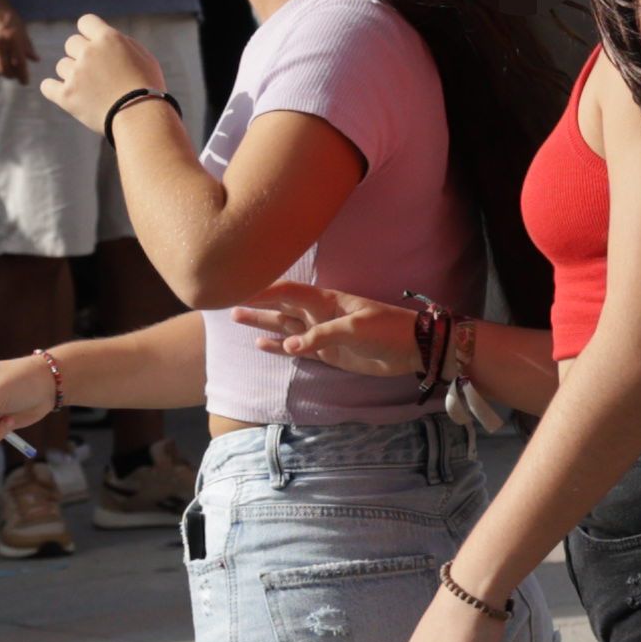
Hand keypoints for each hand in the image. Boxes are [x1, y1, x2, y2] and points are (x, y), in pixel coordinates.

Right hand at [0, 0, 38, 86]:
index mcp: (12, 37)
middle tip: (15, 76)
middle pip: (4, 70)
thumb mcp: (20, 25)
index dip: (23, 76)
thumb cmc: (3, 11)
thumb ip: (27, 44)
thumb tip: (35, 60)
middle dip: (11, 76)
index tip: (25, 81)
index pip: (20, 63)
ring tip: (4, 71)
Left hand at [43, 14, 161, 132]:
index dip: (89, 33)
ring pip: (62, 65)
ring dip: (73, 74)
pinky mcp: (65, 95)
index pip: (86, 21)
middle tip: (96, 71)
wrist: (142, 118)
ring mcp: (76, 74)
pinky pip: (47, 86)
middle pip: (71, 43)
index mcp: (109, 39)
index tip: (95, 45)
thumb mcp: (144, 57)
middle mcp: (89, 52)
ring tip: (91, 89)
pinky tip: (66, 94)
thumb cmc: (148, 88)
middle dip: (81, 54)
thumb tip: (103, 39)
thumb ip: (121, 43)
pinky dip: (54, 89)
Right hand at [236, 290, 430, 384]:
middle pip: (281, 306)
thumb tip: (289, 345)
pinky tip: (262, 345)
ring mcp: (322, 334)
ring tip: (236, 318)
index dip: (263, 289)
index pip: (288, 291)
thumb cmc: (388, 329)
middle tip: (226, 301)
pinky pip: (298, 349)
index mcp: (326, 300)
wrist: (414, 348)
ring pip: (285, 327)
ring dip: (262, 323)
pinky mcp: (328, 354)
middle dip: (256, 302)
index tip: (237, 287)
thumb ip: (321, 335)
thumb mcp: (356, 328)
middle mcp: (319, 314)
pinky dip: (280, 347)